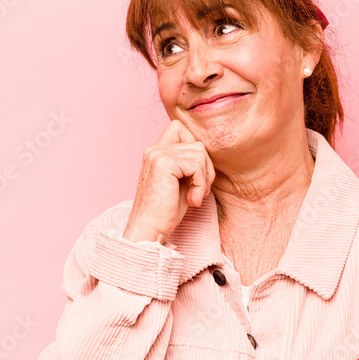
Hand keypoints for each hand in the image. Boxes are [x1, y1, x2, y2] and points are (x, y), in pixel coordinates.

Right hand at [122, 119, 215, 244]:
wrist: (149, 230)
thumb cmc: (166, 211)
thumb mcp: (181, 182)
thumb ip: (190, 163)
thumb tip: (209, 152)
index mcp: (156, 151)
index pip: (182, 129)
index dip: (195, 150)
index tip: (194, 175)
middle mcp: (154, 149)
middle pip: (198, 144)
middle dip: (206, 169)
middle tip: (199, 192)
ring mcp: (157, 154)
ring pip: (200, 153)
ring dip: (204, 179)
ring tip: (194, 197)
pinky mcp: (164, 163)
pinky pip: (197, 166)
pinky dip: (201, 184)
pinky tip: (192, 200)